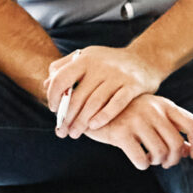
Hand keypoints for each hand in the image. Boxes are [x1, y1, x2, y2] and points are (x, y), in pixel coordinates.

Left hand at [46, 43, 167, 139]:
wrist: (146, 58)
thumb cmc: (110, 62)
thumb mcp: (87, 58)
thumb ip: (65, 68)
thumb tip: (46, 85)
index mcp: (85, 58)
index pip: (61, 78)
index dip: (53, 96)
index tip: (54, 109)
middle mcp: (100, 65)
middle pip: (77, 96)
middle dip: (67, 117)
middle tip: (62, 131)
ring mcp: (117, 75)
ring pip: (94, 103)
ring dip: (82, 122)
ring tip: (75, 133)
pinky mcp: (133, 85)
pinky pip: (116, 104)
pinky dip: (103, 117)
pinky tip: (94, 126)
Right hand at [87, 94, 192, 171]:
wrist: (93, 105)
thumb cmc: (127, 112)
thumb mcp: (152, 112)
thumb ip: (171, 127)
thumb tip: (190, 150)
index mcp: (165, 104)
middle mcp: (154, 111)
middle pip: (177, 144)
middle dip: (174, 159)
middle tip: (166, 162)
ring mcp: (137, 121)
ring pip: (160, 153)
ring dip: (157, 162)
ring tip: (150, 159)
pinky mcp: (121, 133)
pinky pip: (141, 159)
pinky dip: (143, 165)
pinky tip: (139, 160)